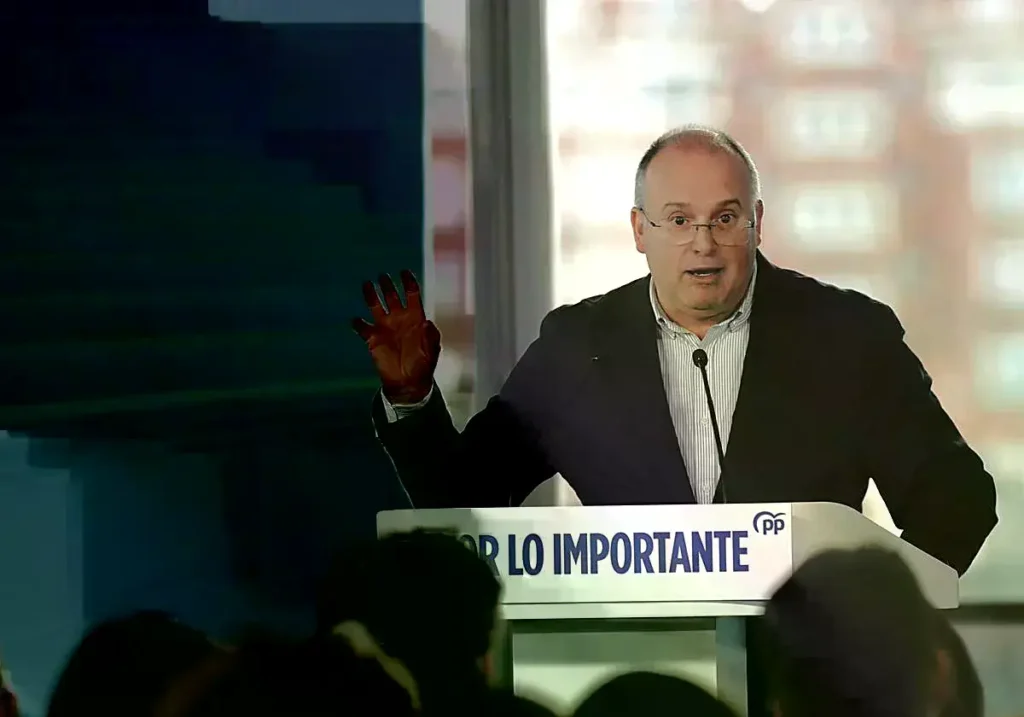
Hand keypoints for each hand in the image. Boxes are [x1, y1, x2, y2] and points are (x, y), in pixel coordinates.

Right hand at [352, 271, 439, 403]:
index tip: (404, 272)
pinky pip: (362, 327)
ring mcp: (384, 327)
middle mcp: (398, 318)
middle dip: (387, 284)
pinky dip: (357, 323)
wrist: (408, 382)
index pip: (412, 294)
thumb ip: (431, 334)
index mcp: (415, 317)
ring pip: (375, 305)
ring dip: (371, 295)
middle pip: (391, 295)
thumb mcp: (432, 348)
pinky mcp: (372, 339)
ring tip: (367, 284)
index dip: (409, 282)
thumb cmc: (423, 364)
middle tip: (383, 276)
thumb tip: (426, 321)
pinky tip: (356, 320)